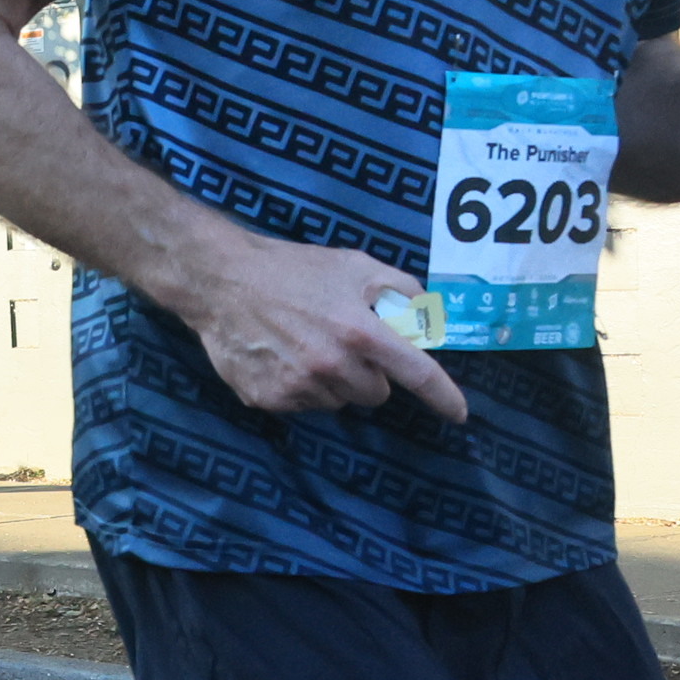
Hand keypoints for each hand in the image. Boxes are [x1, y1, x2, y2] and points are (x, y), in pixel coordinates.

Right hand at [172, 233, 467, 423]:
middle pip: (376, 394)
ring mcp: (298, 387)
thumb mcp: (355, 265)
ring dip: (334, 382)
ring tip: (307, 346)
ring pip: (339, 402)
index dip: (443, 397)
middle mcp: (332, 366)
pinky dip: (301, 387)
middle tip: (342, 342)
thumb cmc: (294, 269)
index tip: (457, 414)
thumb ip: (401, 291)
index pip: (417, 373)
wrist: (222, 280)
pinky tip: (283, 357)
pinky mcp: (269, 399)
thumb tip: (430, 321)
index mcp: (360, 331)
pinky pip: (304, 405)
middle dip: (368, 373)